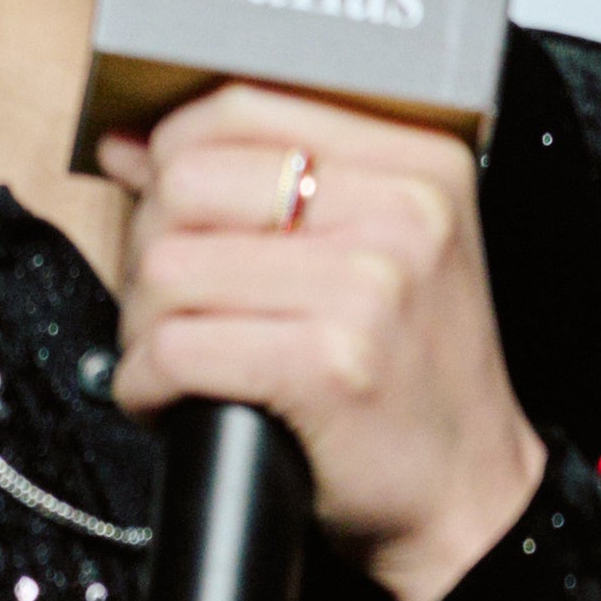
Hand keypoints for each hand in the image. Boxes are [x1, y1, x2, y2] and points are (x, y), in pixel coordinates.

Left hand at [100, 83, 544, 600]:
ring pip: (167, 267)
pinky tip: (171, 394)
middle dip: (148, 243)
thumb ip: (257, 179)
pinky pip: (177, 348)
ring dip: (143, 322)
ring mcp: (370, 288)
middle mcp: (402, 213)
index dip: (170, 150)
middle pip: (187, 183)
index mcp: (416, 163)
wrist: (471, 493)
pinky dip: (147, 381)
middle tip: (167, 295)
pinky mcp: (331, 364)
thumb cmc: (410, 368)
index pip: (239, 108)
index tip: (155, 190)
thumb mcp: (370, 246)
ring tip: (174, 348)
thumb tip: (130, 142)